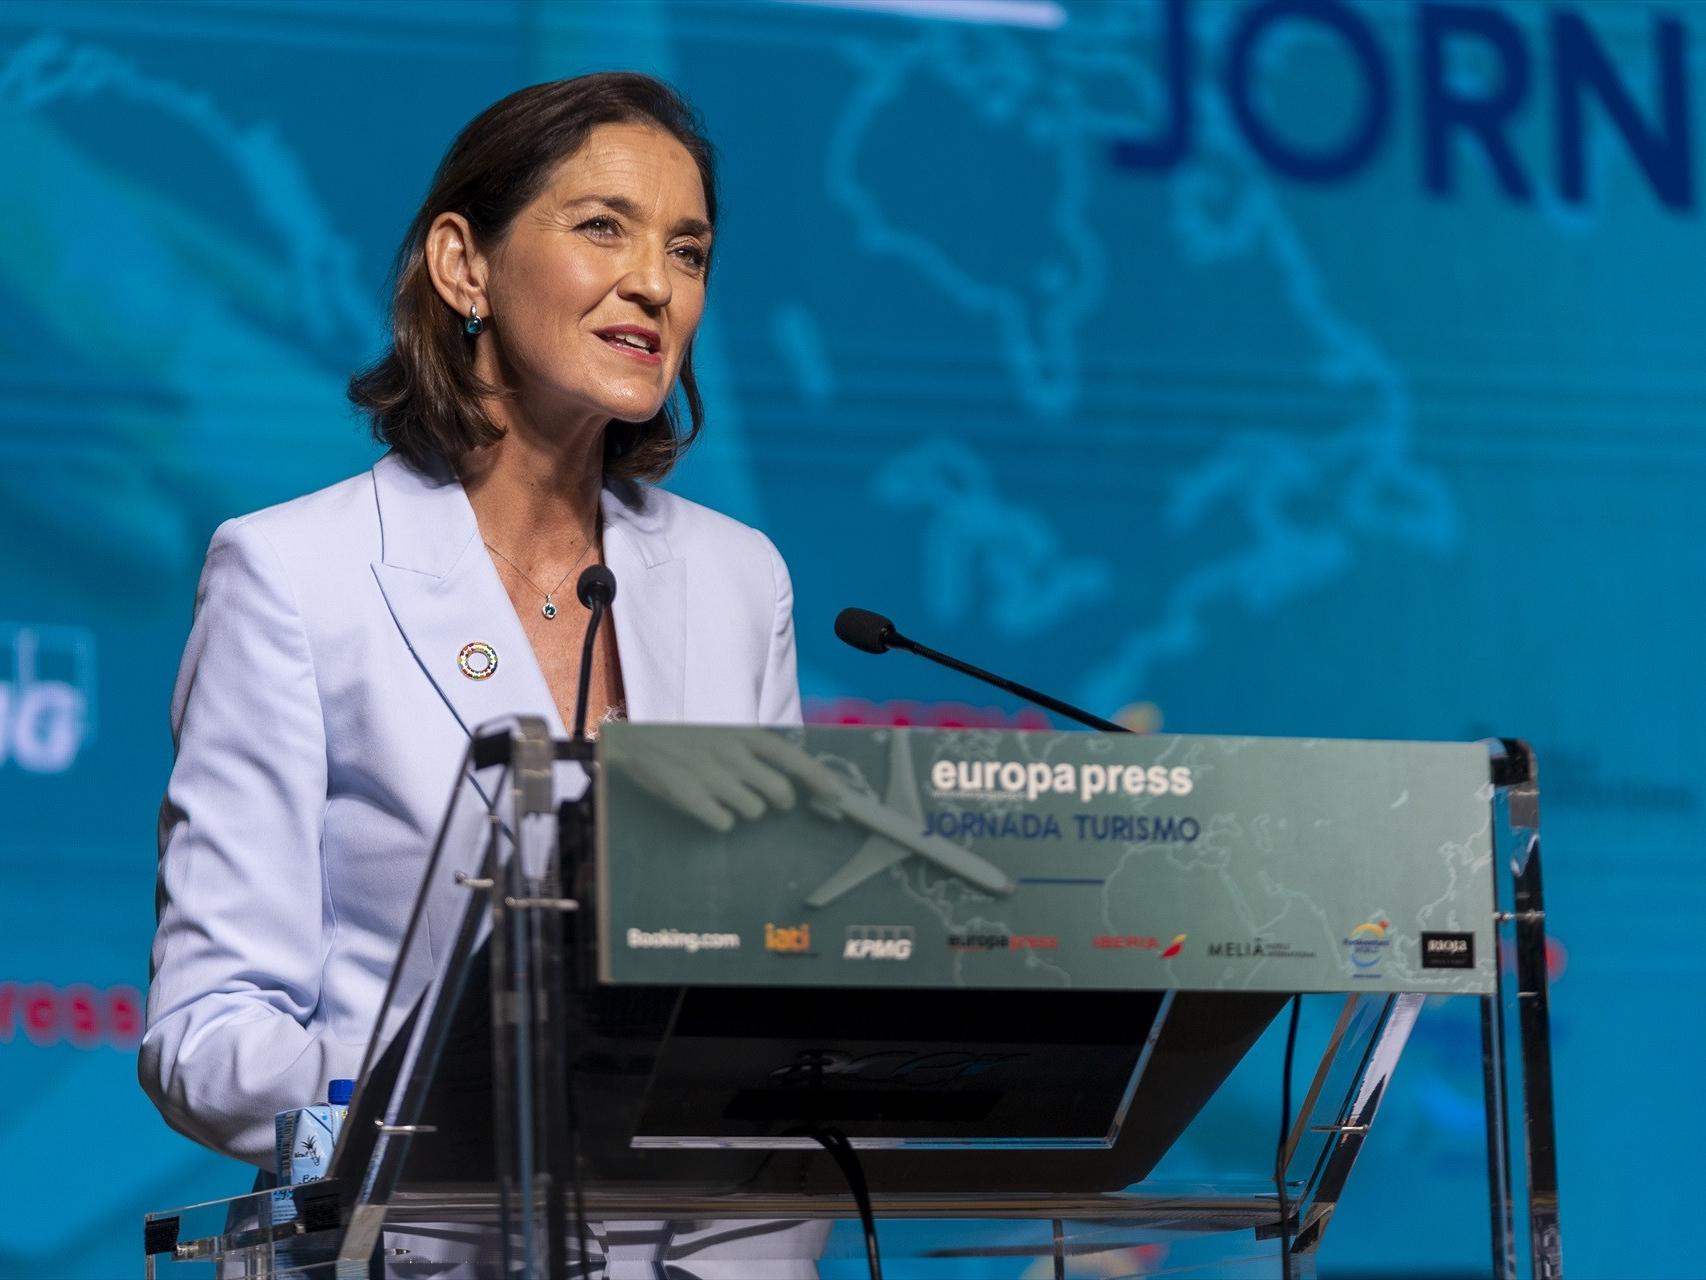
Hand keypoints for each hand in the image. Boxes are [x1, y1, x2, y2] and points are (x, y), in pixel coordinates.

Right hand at [602, 729, 843, 832]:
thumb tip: (791, 777)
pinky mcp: (692, 798)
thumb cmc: (686, 738)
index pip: (792, 757)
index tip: (838, 795)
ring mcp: (712, 777)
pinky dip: (722, 819)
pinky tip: (709, 807)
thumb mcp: (724, 732)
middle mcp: (732, 754)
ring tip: (728, 796)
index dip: (819, 778)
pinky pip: (725, 822)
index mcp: (743, 735)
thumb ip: (754, 751)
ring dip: (748, 809)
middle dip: (782, 802)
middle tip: (774, 801)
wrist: (637, 741)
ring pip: (754, 810)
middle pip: (779, 792)